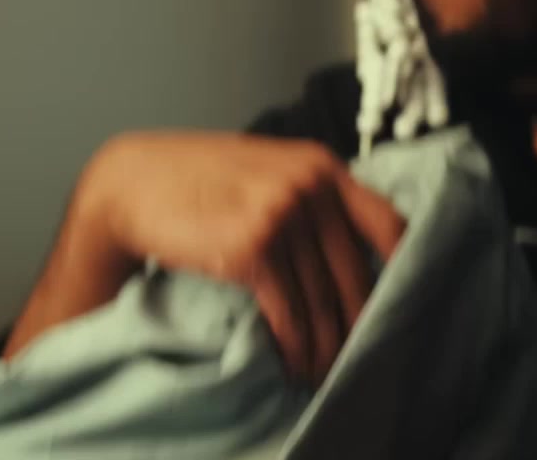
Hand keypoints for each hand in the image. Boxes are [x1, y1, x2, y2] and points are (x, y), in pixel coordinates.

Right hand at [6, 131, 403, 383]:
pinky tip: (296, 364)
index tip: (399, 300)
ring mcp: (282, 216)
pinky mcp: (251, 250)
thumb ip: (311, 194)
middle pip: (357, 273)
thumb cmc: (198, 179)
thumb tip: (353, 247)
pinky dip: (296, 346)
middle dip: (360, 322)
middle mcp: (310, 187)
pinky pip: (289, 313)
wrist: (133, 183)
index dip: (403, 267)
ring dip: (326, 346)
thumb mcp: (268, 168)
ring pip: (322, 300)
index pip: (387, 221)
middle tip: (360, 353)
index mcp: (321, 166)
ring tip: (326, 371)